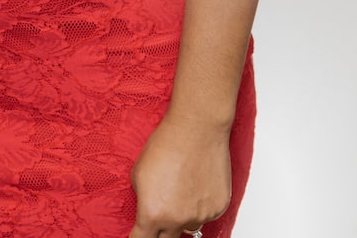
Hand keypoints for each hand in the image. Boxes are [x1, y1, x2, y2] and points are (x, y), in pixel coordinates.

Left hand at [128, 114, 231, 237]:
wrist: (197, 128)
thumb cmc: (166, 144)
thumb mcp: (138, 173)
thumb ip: (142, 200)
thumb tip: (146, 211)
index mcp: (152, 214)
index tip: (139, 235)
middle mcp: (176, 220)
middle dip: (160, 232)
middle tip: (161, 213)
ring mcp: (200, 216)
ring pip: (189, 227)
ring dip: (183, 216)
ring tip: (182, 188)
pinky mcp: (218, 207)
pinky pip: (206, 215)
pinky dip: (201, 205)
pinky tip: (197, 183)